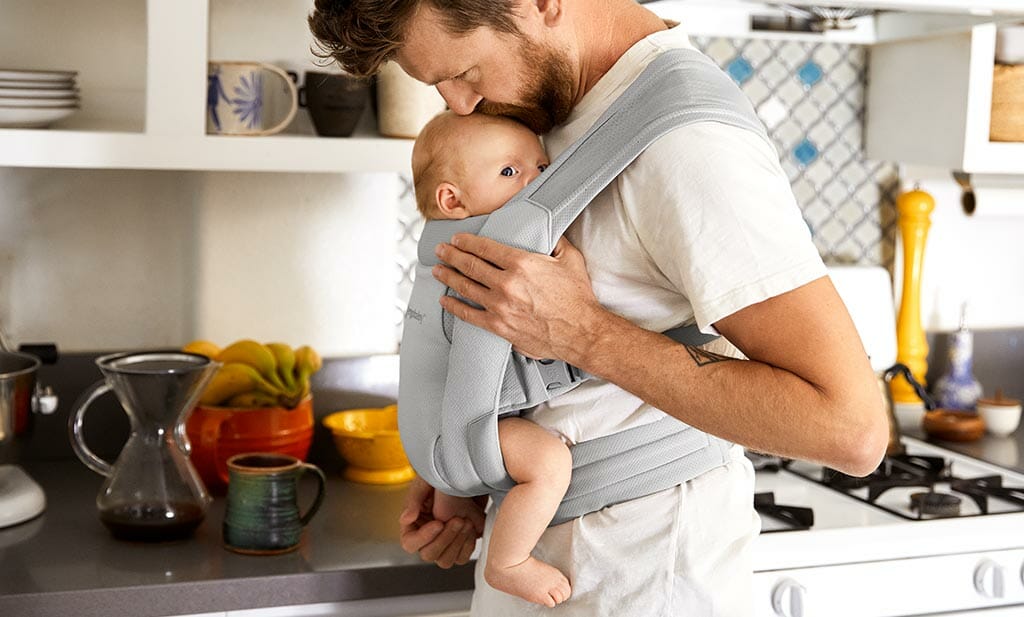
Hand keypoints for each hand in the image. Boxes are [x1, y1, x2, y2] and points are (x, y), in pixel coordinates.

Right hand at [398, 476, 482, 567]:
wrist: (468, 479)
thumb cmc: (442, 478)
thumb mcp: (424, 483)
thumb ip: (414, 500)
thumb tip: (405, 520)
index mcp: (413, 526)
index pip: (410, 543)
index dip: (423, 537)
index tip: (439, 522)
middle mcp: (427, 539)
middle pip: (429, 554)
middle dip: (445, 538)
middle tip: (458, 520)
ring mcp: (444, 545)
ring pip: (446, 560)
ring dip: (457, 542)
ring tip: (467, 522)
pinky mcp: (460, 546)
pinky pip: (462, 557)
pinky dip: (468, 545)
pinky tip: (472, 528)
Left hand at [433, 234, 600, 361]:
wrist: (581, 332)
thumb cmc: (577, 298)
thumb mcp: (570, 259)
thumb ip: (555, 241)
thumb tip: (547, 231)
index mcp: (522, 264)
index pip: (485, 248)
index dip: (467, 242)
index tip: (457, 239)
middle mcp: (507, 284)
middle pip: (470, 265)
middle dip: (452, 255)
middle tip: (441, 250)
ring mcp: (500, 307)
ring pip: (466, 287)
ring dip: (449, 277)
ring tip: (438, 270)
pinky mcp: (499, 327)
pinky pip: (470, 315)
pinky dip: (455, 307)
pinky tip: (446, 301)